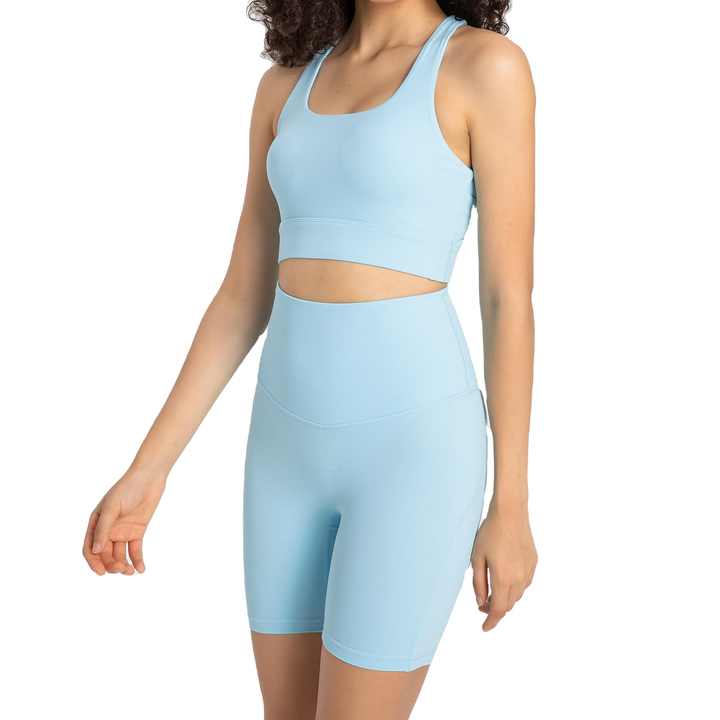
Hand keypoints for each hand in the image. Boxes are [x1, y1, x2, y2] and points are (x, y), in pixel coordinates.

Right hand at [82, 470, 165, 574]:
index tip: (102, 572)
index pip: (90, 548)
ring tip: (131, 571)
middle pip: (105, 555)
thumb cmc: (127, 489)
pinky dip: (137, 560)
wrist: (149, 478)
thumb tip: (95, 550)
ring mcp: (122, 532)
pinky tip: (141, 569)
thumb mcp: (112, 508)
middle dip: (111, 565)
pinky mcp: (137, 532)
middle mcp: (107, 530)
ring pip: (119, 555)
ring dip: (124, 565)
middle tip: (122, 569)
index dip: (94, 562)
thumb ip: (103, 529)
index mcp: (96, 524)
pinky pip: (135, 550)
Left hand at [471, 500, 536, 630]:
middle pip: (508, 604)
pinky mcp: (534, 562)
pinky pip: (524, 582)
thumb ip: (478, 583)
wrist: (511, 513)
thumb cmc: (490, 533)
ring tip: (492, 591)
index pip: (498, 610)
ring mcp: (529, 571)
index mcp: (503, 579)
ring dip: (506, 598)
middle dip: (496, 608)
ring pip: (517, 595)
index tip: (484, 628)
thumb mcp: (477, 558)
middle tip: (482, 604)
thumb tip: (481, 602)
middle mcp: (520, 579)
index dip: (491, 621)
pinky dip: (515, 586)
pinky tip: (505, 578)